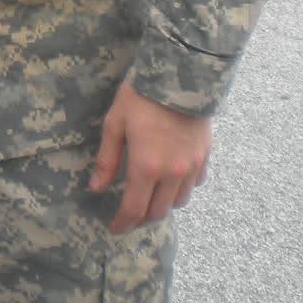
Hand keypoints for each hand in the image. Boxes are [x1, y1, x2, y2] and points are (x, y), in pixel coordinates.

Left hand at [90, 81, 211, 234]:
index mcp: (147, 167)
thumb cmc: (141, 96)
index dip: (122, 224)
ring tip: (149, 196)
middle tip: (129, 215)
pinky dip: (181, 188)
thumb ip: (107, 160)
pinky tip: (171, 177)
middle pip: (158, 212)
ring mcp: (192, 166)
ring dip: (162, 204)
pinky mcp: (206, 156)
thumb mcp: (115, 124)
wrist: (180, 73)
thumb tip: (96, 188)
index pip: (134, 210)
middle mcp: (173, 173)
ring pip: (178, 202)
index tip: (114, 229)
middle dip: (141, 218)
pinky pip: (194, 184)